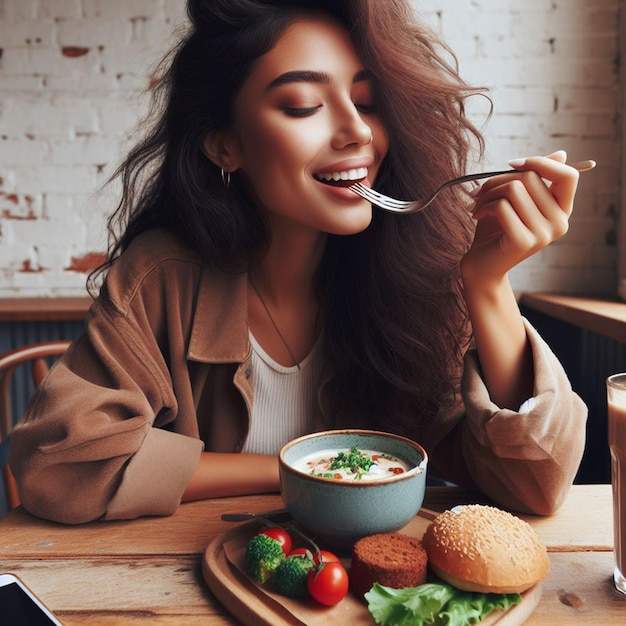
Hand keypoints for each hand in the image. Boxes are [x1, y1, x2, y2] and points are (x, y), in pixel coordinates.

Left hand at [461, 150, 579, 284]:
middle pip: (532, 177)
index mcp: (562, 211)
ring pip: (515, 189)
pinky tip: (477, 215)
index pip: (568, 176)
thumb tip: (561, 154)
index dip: (540, 163)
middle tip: (480, 192)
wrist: (481, 267)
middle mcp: (559, 223)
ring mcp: (543, 234)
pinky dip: (484, 206)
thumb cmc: (496, 230)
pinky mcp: (523, 241)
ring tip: (478, 204)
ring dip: (488, 192)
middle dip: (499, 179)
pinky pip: (502, 206)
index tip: (512, 164)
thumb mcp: (517, 200)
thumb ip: (536, 179)